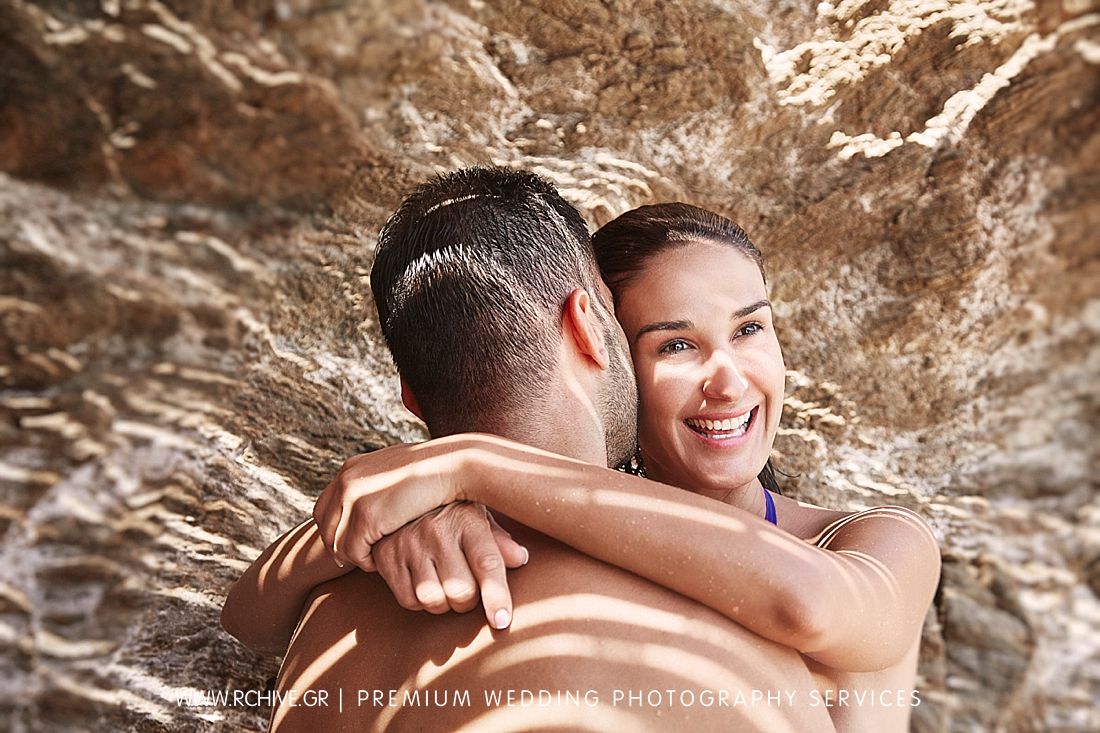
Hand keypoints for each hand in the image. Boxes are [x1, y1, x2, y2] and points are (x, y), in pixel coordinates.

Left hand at [313, 436, 482, 569]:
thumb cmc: (437, 471)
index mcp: (352, 468)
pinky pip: (354, 552)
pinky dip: (366, 562)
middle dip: (339, 545)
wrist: (454, 466)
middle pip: (324, 526)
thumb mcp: (398, 471)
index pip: (325, 507)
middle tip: (361, 557)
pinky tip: (383, 561)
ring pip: (337, 543)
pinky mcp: (367, 517)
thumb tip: (377, 500)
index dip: (335, 529)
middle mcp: (346, 481)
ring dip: (355, 556)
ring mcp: (353, 498)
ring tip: (375, 559)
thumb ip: (380, 484)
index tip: (352, 543)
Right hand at [373, 502, 527, 628]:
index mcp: (467, 519)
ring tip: (445, 587)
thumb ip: (499, 541)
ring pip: (433, 599)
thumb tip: (521, 559)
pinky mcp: (387, 558)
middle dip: (468, 602)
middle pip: (461, 591)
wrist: (400, 497)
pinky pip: (409, 601)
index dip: (497, 597)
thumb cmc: (450, 514)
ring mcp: (409, 544)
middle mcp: (437, 531)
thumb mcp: (478, 518)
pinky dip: (419, 602)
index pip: (487, 563)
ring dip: (444, 604)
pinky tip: (424, 583)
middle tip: (468, 591)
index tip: (501, 620)